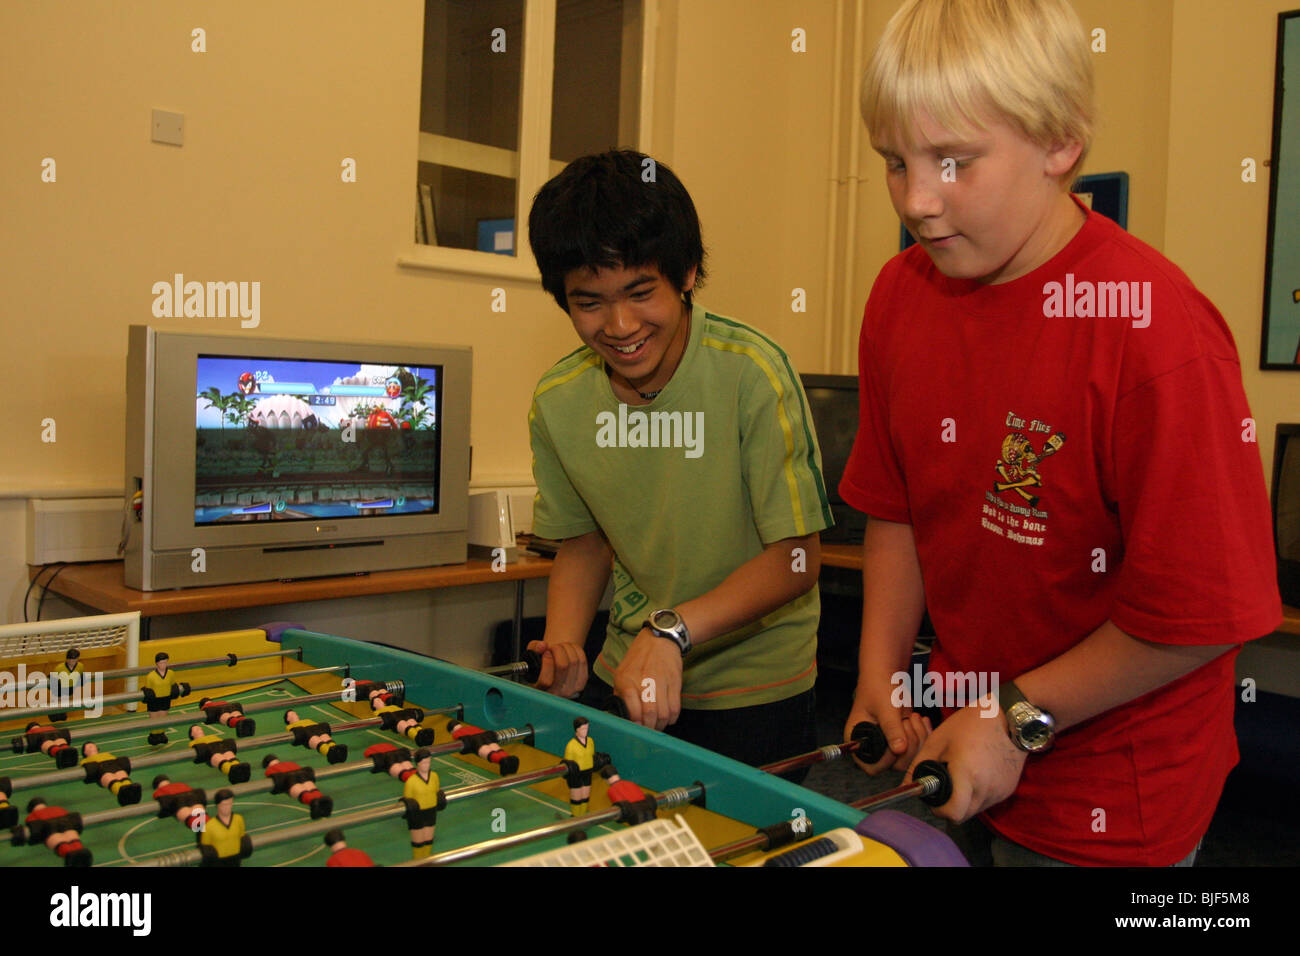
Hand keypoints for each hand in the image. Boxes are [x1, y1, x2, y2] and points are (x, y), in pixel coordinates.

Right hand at [527, 639, 587, 698]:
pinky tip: (569, 648)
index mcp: (541, 691)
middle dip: (557, 649)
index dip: (547, 662)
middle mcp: (557, 694)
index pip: (546, 680)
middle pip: (563, 666)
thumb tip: (543, 645)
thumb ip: (533, 649)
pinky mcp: (581, 683)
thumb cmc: (540, 665)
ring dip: (567, 648)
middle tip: (553, 646)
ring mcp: (571, 690)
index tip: (546, 652)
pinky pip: (582, 661)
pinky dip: (576, 650)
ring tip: (560, 646)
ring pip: (573, 662)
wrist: (554, 673)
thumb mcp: (531, 657)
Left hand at [612, 629, 682, 730]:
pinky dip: (672, 718)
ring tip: (657, 725)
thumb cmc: (638, 658)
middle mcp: (643, 681)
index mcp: (626, 680)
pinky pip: (676, 708)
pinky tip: (667, 717)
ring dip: (661, 725)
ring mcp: (661, 682)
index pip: (631, 710)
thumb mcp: (621, 672)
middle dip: (649, 728)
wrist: (660, 639)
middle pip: (649, 715)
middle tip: (648, 730)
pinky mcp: (675, 682)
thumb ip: (620, 694)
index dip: (635, 724)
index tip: (635, 729)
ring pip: (664, 714)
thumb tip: (621, 715)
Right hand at [844, 685, 930, 774]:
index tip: (897, 740)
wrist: (887, 674)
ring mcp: (888, 744)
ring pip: (908, 757)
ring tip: (914, 717)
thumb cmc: (879, 687)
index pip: (872, 766)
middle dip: (908, 745)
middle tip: (908, 721)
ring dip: (918, 739)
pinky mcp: (901, 739)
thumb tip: (899, 750)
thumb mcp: (886, 708)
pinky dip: (923, 736)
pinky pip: (916, 748)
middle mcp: (872, 747)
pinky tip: (922, 720)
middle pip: (894, 764)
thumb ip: (892, 729)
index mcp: (858, 741)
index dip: (887, 760)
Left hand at [906, 699, 1026, 822]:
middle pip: (962, 815)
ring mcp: (999, 791)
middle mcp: (986, 789)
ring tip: (961, 774)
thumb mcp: (938, 741)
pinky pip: (987, 800)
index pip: (952, 813)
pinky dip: (977, 793)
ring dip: (963, 799)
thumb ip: (919, 765)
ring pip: (974, 809)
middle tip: (944, 784)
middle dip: (949, 804)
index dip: (939, 809)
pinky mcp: (1008, 790)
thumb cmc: (971, 724)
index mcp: (967, 775)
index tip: (933, 796)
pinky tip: (976, 772)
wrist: (1010, 717)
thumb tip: (906, 785)